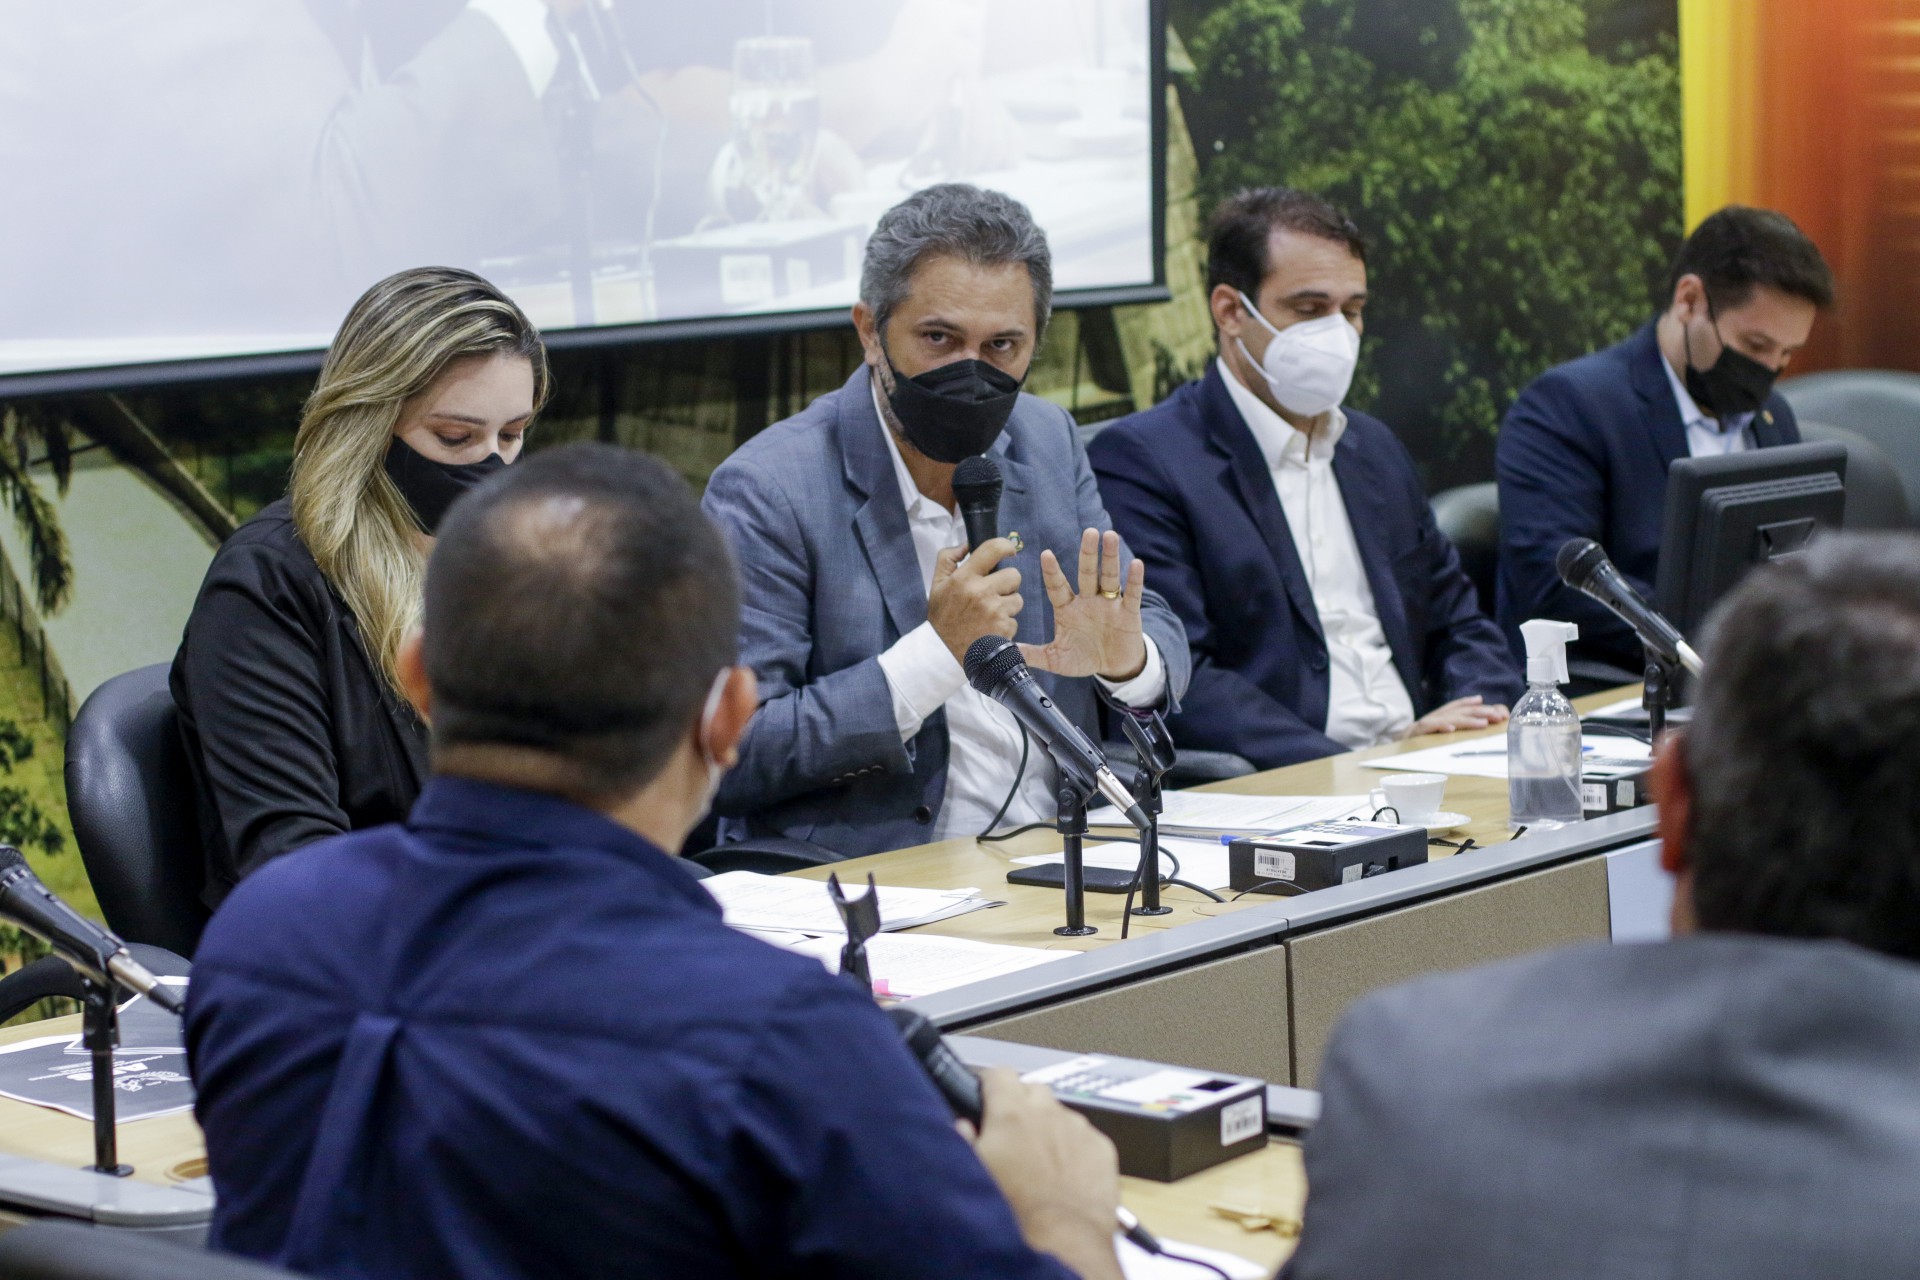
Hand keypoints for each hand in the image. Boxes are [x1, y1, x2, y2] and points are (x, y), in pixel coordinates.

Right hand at [928, 538, 1022, 666]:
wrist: (943, 654)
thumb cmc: (943, 618)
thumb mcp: (936, 585)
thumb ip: (948, 559)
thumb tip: (966, 545)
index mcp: (964, 578)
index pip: (993, 549)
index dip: (1006, 546)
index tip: (1009, 550)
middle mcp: (981, 592)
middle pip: (1014, 575)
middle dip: (1007, 583)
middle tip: (993, 593)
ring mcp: (994, 611)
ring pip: (1018, 599)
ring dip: (1008, 605)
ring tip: (989, 614)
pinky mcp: (1004, 629)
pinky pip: (1015, 620)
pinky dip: (1005, 625)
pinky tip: (990, 629)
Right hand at [966, 1069, 1122, 1279]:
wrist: (1063, 1239)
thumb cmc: (1018, 1213)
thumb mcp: (974, 1172)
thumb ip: (965, 1139)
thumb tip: (961, 1126)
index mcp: (1010, 1114)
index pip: (999, 1073)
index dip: (991, 1084)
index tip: (988, 1095)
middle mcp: (1047, 1113)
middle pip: (1032, 1089)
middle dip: (1022, 1105)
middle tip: (1013, 1136)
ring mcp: (1078, 1128)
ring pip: (1061, 1113)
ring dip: (1050, 1128)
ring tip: (1040, 1162)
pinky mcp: (1101, 1147)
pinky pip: (1085, 1136)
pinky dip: (1075, 1148)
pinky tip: (1065, 1174)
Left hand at [1021, 529, 1146, 681]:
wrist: (1113, 667)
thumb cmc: (1083, 658)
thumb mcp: (1055, 659)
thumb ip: (1032, 654)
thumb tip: (1006, 652)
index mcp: (1067, 608)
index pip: (1058, 587)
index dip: (1052, 572)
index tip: (1046, 554)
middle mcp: (1088, 601)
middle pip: (1087, 573)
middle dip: (1087, 553)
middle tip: (1088, 532)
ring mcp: (1109, 604)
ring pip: (1109, 577)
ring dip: (1110, 557)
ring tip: (1109, 536)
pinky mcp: (1128, 613)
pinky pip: (1132, 594)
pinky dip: (1134, 580)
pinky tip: (1135, 564)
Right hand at [1403, 696, 1508, 739]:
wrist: (1388, 751)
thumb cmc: (1416, 744)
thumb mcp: (1436, 736)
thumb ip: (1453, 727)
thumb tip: (1475, 718)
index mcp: (1439, 718)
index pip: (1459, 706)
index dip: (1480, 707)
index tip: (1499, 711)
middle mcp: (1432, 718)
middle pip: (1459, 711)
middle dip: (1480, 712)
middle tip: (1498, 716)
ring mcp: (1423, 725)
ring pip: (1448, 718)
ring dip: (1466, 720)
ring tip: (1483, 724)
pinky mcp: (1414, 733)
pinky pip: (1427, 727)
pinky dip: (1439, 727)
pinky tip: (1451, 729)